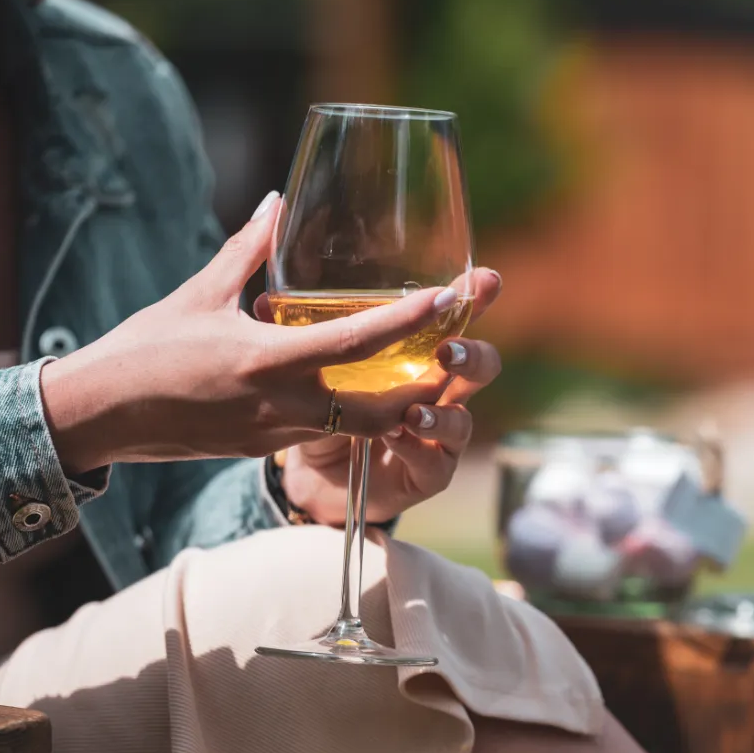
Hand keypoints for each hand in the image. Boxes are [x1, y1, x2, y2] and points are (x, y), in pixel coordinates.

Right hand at [40, 194, 458, 472]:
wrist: (99, 415)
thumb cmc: (144, 349)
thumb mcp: (199, 294)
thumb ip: (247, 250)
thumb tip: (278, 203)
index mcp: (267, 362)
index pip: (356, 344)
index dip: (408, 323)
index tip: (446, 298)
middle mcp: (280, 406)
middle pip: (379, 411)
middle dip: (423, 388)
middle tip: (453, 355)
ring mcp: (273, 435)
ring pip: (355, 428)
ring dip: (392, 404)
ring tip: (420, 371)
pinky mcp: (261, 448)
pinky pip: (320, 432)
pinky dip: (349, 413)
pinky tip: (359, 387)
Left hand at [277, 267, 503, 524]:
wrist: (314, 475)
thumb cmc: (314, 408)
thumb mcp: (304, 359)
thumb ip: (299, 320)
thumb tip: (266, 282)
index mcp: (416, 355)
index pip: (450, 320)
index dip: (470, 298)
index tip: (486, 276)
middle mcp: (436, 391)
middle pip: (479, 367)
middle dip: (474, 354)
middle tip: (449, 349)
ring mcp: (435, 435)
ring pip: (461, 420)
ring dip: (444, 411)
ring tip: (416, 408)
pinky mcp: (425, 474)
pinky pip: (433, 462)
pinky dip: (418, 448)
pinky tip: (402, 435)